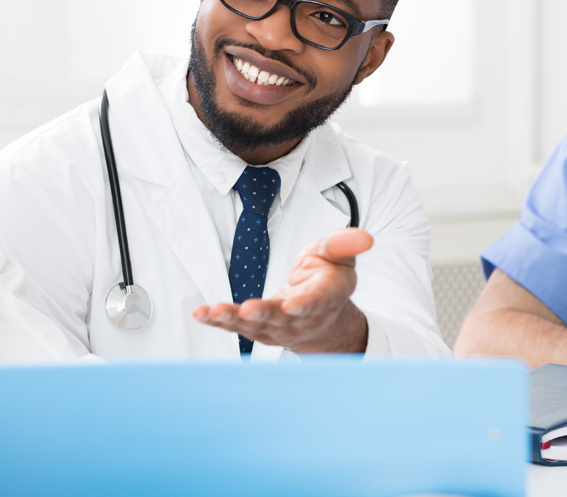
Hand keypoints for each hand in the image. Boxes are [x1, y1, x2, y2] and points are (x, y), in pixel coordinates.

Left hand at [192, 228, 370, 352]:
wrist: (322, 317)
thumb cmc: (328, 281)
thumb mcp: (339, 257)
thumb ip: (344, 245)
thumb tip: (365, 237)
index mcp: (324, 298)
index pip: (316, 302)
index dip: (305, 305)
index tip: (294, 304)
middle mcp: (300, 318)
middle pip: (281, 318)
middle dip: (263, 315)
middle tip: (247, 310)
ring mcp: (278, 328)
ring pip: (255, 327)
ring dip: (233, 320)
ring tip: (214, 312)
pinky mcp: (258, 329)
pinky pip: (236, 327)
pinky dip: (218, 322)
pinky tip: (202, 314)